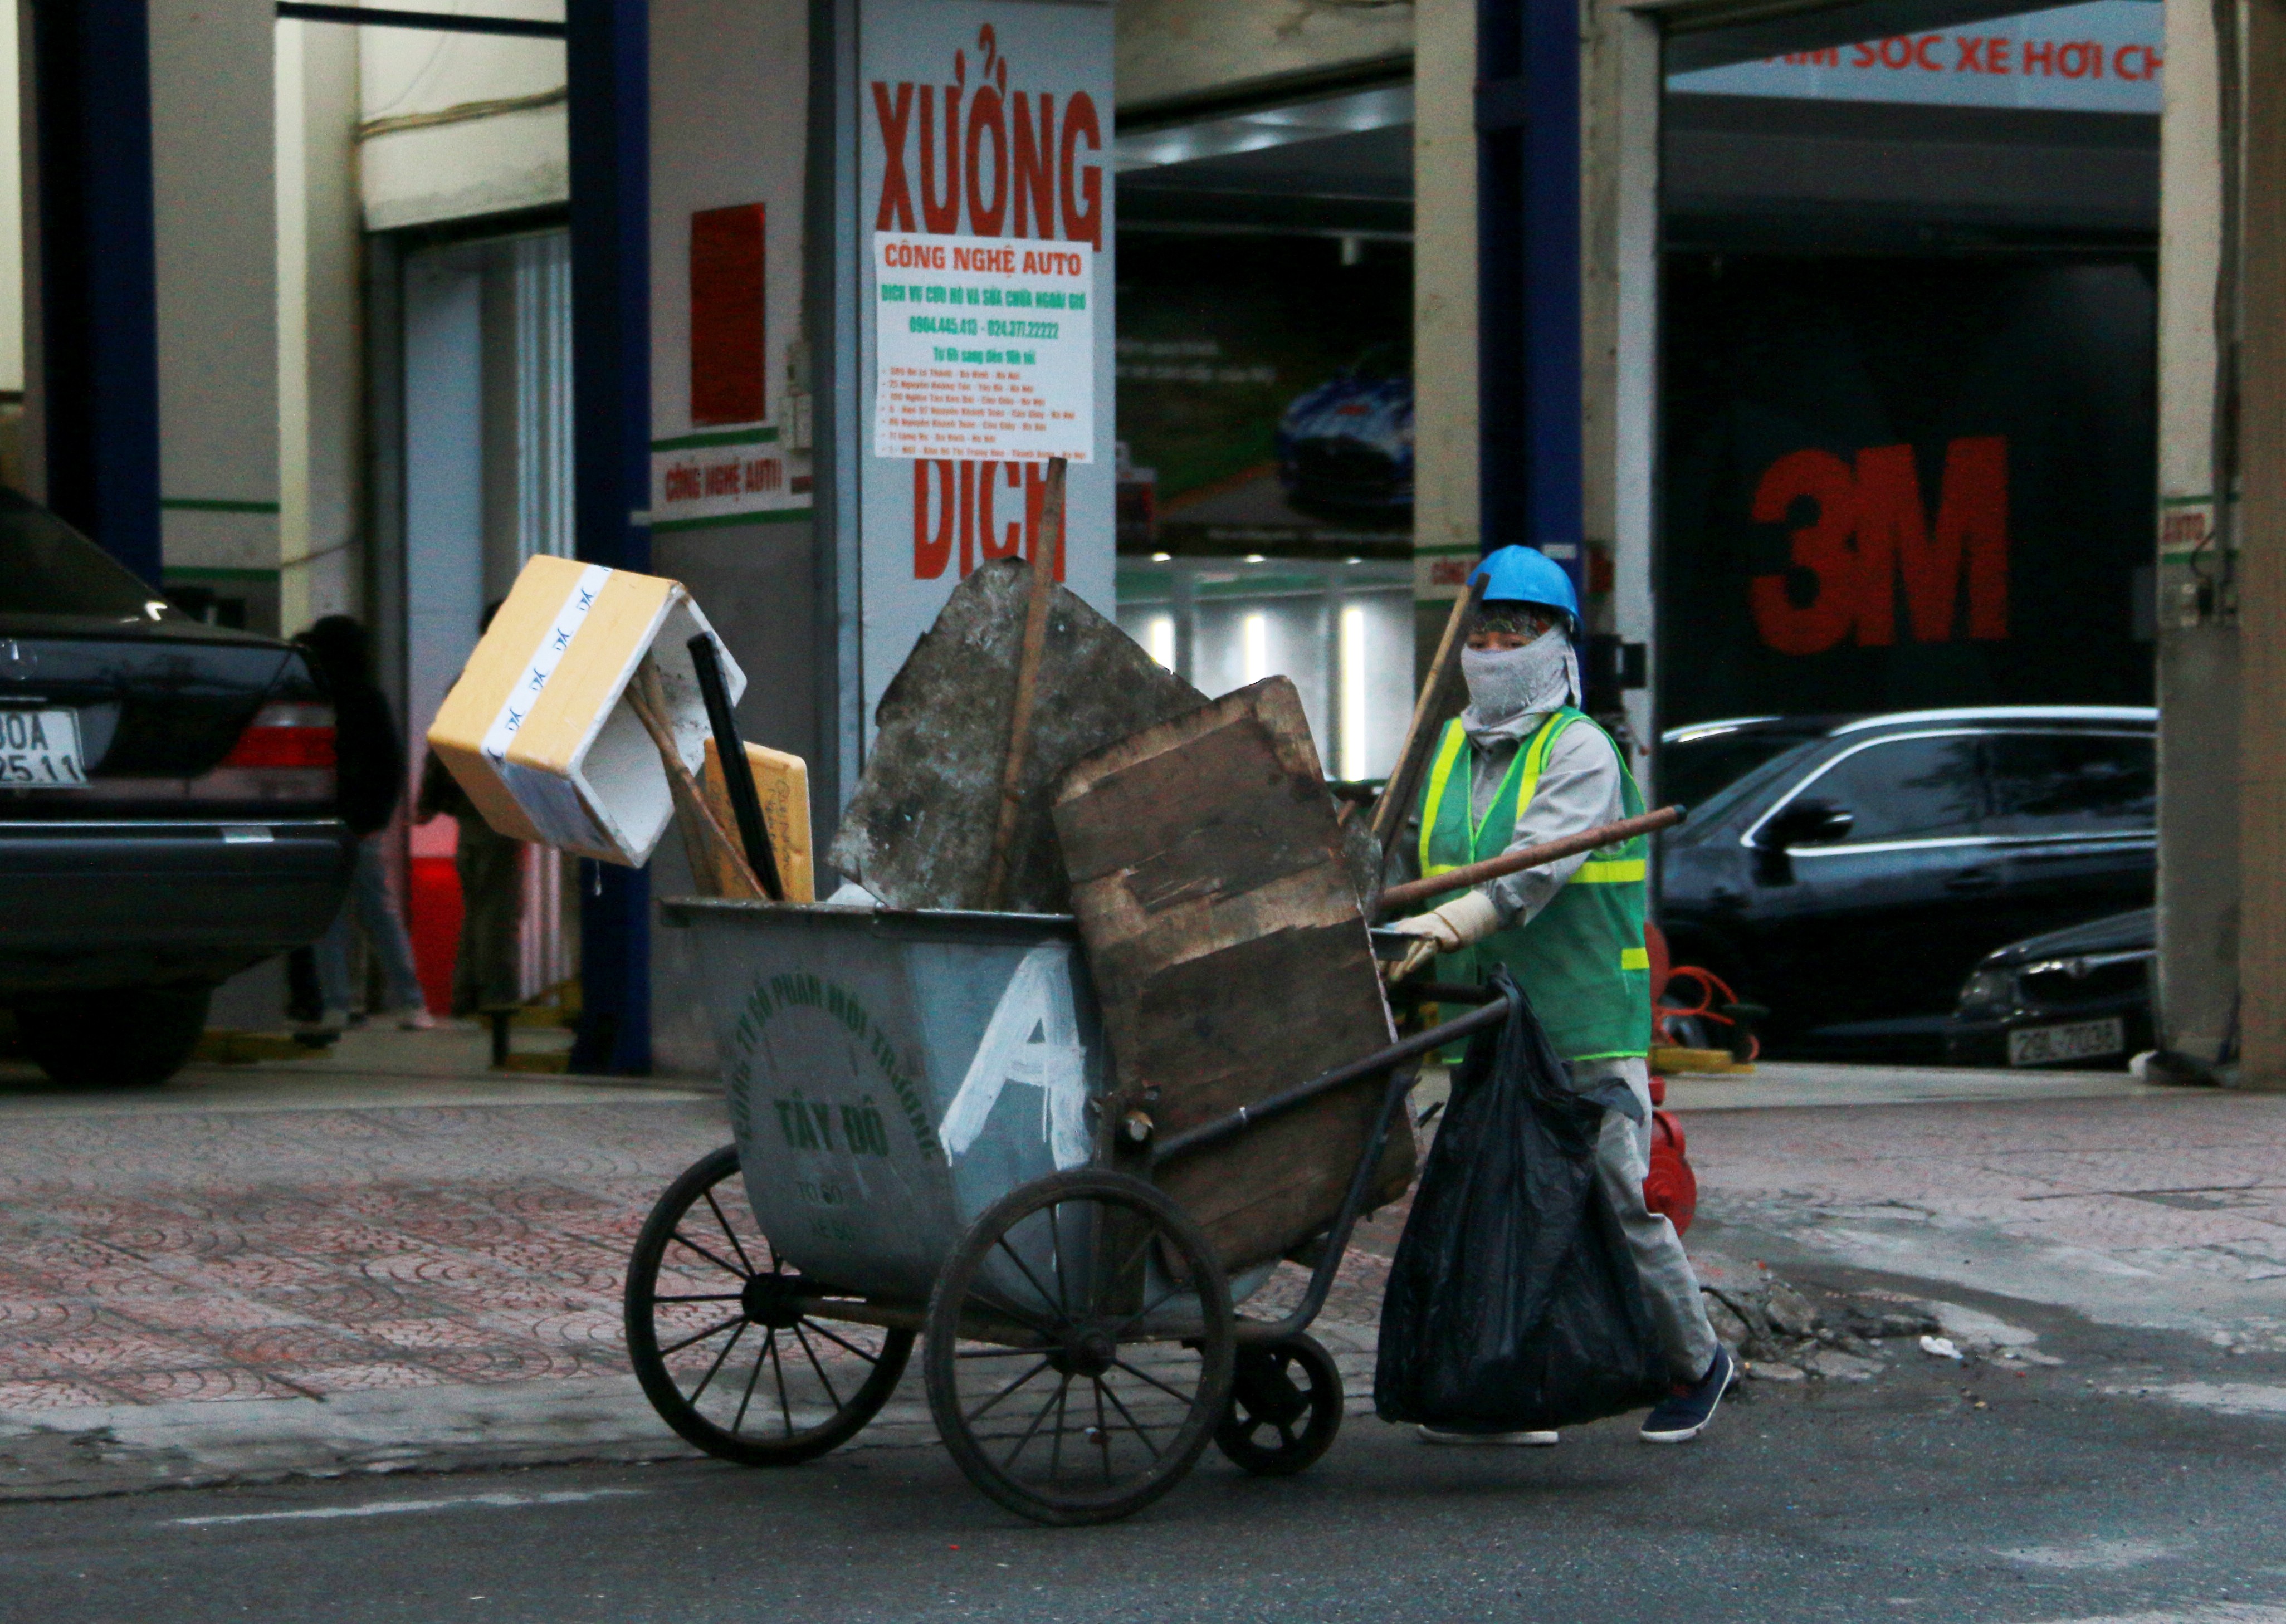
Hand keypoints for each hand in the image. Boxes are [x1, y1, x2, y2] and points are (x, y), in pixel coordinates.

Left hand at [1381, 892, 1499, 983]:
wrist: (1446, 925)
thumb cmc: (1422, 934)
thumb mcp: (1408, 935)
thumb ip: (1396, 944)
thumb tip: (1380, 962)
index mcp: (1402, 928)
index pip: (1389, 944)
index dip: (1382, 957)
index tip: (1377, 970)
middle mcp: (1412, 929)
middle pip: (1398, 949)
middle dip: (1390, 965)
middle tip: (1384, 979)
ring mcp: (1424, 934)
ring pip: (1410, 952)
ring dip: (1401, 967)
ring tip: (1395, 978)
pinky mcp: (1436, 940)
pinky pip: (1425, 952)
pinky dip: (1417, 961)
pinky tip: (1409, 970)